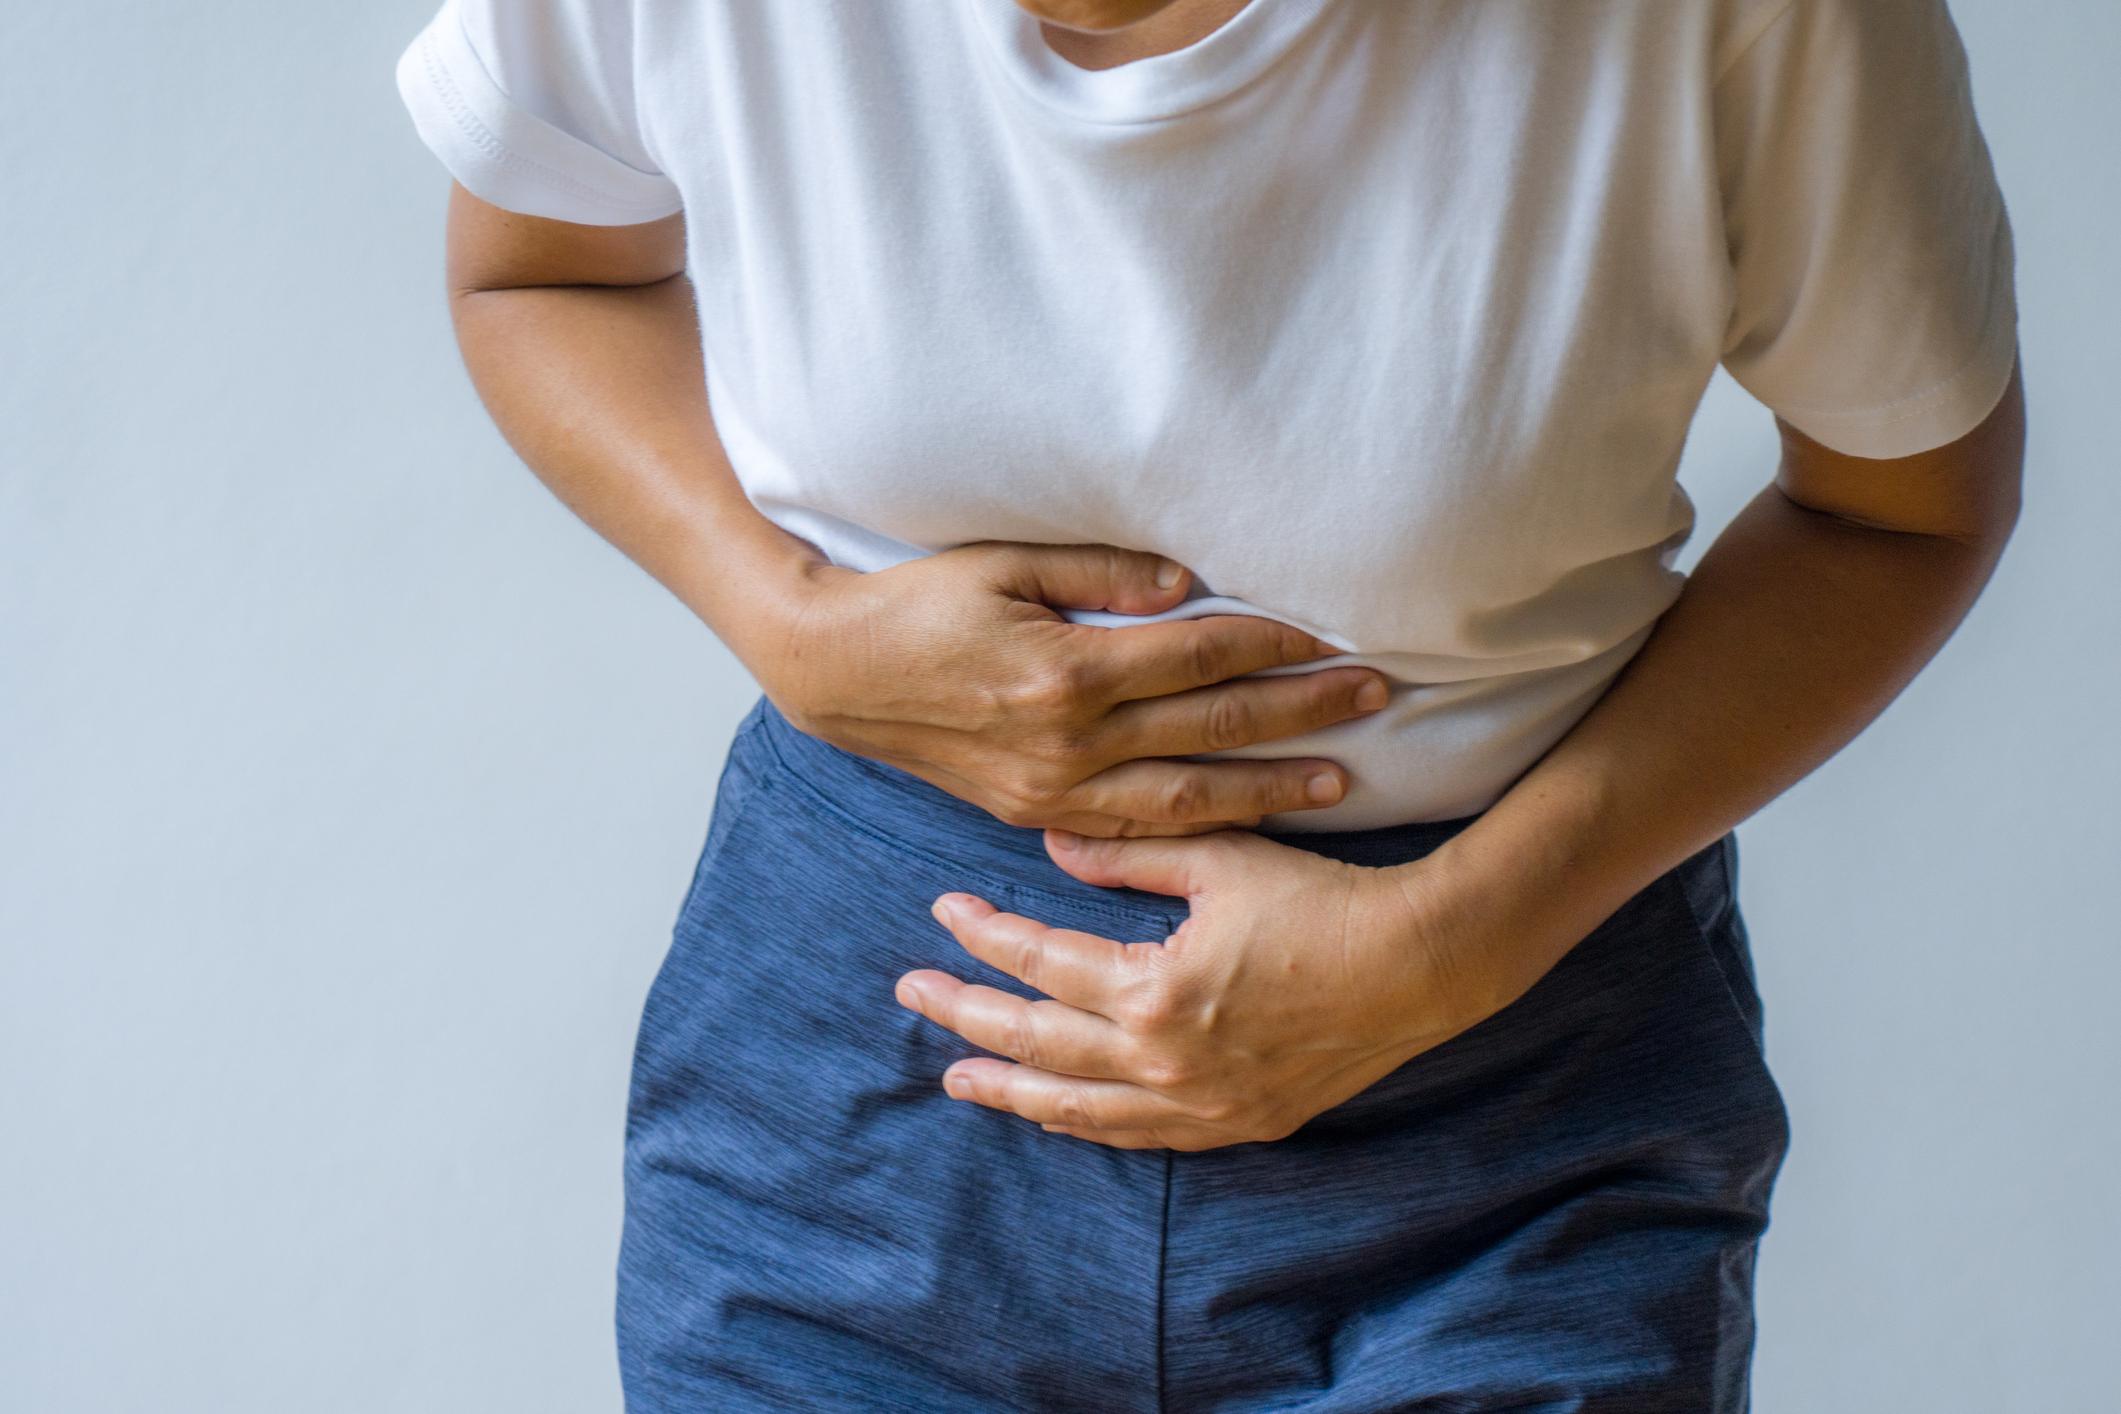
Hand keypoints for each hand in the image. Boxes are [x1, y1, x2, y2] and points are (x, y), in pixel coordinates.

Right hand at [757, 542, 1390, 836]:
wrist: (836, 673)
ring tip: (1342, 781)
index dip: (1272, 644)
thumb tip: (1189, 583)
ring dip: (1270, 788)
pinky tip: (1249, 819)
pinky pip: (1136, 830)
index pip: (1197, 658)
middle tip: (1375, 696)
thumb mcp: (1002, 564)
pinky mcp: (1036, 814)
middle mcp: (1069, 742)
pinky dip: (1200, 827)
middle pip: (1211, 729)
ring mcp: (1054, 790)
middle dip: (1302, 713)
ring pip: (1186, 798)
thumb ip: (1101, 575)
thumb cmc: (918, 602)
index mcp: (1066, 672)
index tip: (1333, 635)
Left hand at [892, 828, 1494, 1150]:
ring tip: (958, 1077)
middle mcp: (1165, 1062)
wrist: (1421, 965)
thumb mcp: (1221, 860)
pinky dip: (1086, 1123)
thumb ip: (1129, 853)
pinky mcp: (1236, 1126)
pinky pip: (1138, 1135)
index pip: (1040, 964)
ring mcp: (1200, 1105)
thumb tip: (1051, 847)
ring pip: (1078, 1107)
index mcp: (1153, 991)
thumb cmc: (1323, 900)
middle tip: (910, 995)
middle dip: (967, 1016)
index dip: (984, 936)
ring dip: (1012, 1089)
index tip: (944, 911)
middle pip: (1037, 1043)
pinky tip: (1056, 1114)